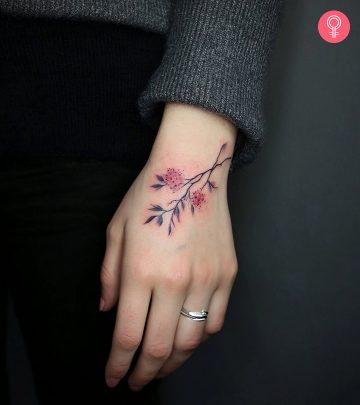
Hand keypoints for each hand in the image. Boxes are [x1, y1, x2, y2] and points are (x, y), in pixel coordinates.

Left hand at [99, 102, 238, 390]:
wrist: (193, 169)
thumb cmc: (149, 196)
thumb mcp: (117, 230)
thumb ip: (109, 275)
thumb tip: (108, 310)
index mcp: (142, 271)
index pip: (128, 336)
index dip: (118, 365)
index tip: (114, 378)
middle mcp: (176, 281)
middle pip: (160, 348)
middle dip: (145, 373)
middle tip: (136, 381)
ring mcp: (207, 279)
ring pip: (191, 341)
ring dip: (173, 361)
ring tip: (160, 366)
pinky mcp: (228, 274)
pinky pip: (216, 320)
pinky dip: (200, 338)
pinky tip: (188, 338)